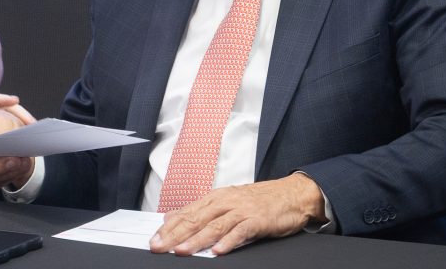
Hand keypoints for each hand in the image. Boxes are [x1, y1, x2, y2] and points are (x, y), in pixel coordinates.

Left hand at [149, 174, 326, 255]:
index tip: (154, 239)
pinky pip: (241, 231)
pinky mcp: (257, 220)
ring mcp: (241, 210)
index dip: (169, 227)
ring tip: (182, 250)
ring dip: (197, 239)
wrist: (290, 195)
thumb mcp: (226, 201)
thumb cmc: (257, 201)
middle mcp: (225, 202)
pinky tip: (218, 250)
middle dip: (175, 235)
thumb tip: (172, 218)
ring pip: (214, 226)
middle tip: (160, 246)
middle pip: (196, 219)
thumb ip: (200, 211)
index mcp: (214, 198)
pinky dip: (229, 241)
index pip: (186, 213)